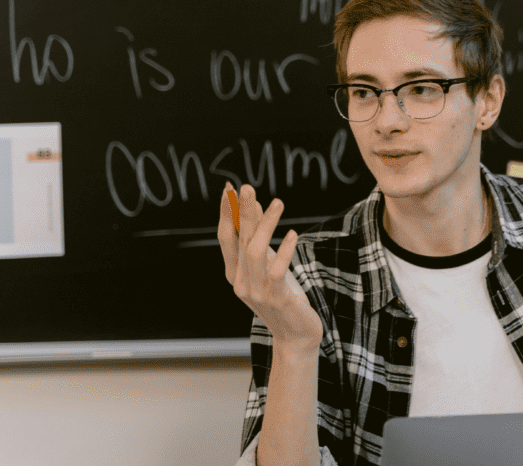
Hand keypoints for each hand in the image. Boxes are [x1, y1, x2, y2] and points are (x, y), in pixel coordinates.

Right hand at [218, 182, 322, 349]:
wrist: (296, 335)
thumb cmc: (283, 296)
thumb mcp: (268, 267)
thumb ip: (259, 242)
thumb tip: (255, 208)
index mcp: (234, 274)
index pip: (226, 238)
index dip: (226, 213)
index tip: (229, 189)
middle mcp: (240, 282)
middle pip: (240, 240)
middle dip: (243, 212)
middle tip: (247, 187)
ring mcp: (256, 292)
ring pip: (255, 251)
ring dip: (266, 225)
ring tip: (278, 203)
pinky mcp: (276, 298)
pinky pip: (277, 270)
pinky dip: (284, 250)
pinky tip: (293, 235)